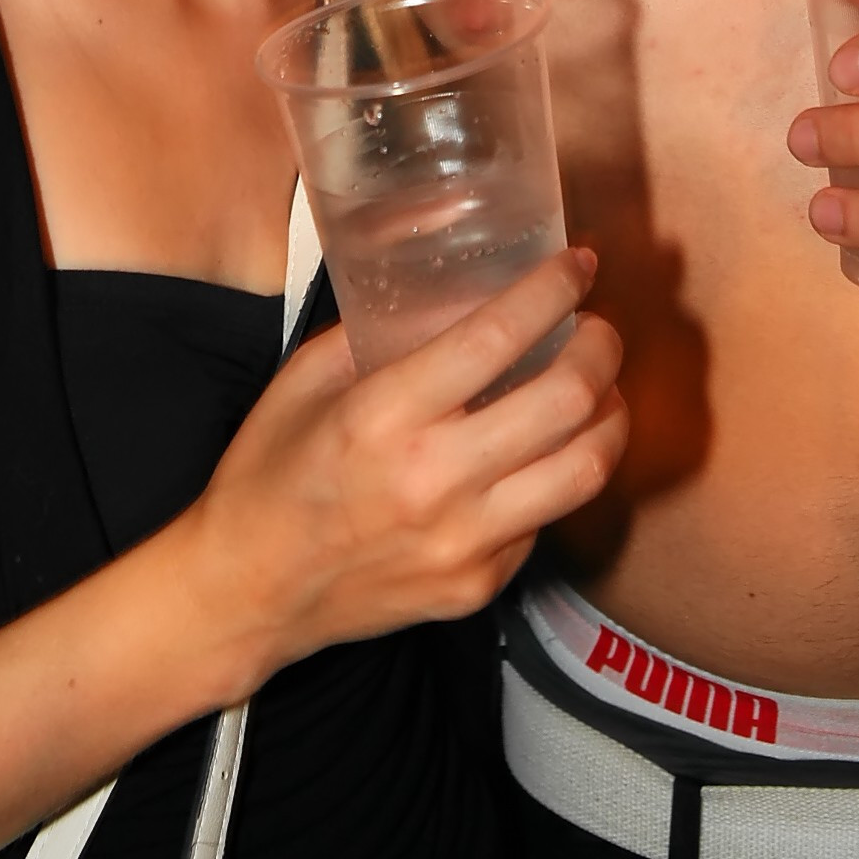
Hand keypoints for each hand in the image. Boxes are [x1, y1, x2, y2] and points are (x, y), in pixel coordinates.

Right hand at [192, 250, 626, 679]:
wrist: (249, 593)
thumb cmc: (271, 477)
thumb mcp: (305, 379)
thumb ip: (378, 330)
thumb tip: (450, 286)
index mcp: (383, 416)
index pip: (497, 337)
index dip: (553, 290)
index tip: (577, 265)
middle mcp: (433, 481)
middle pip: (566, 401)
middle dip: (601, 348)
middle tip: (596, 328)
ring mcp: (464, 543)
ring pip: (585, 468)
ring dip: (609, 415)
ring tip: (599, 389)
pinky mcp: (479, 586)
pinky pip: (549, 519)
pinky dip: (560, 473)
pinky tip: (544, 452)